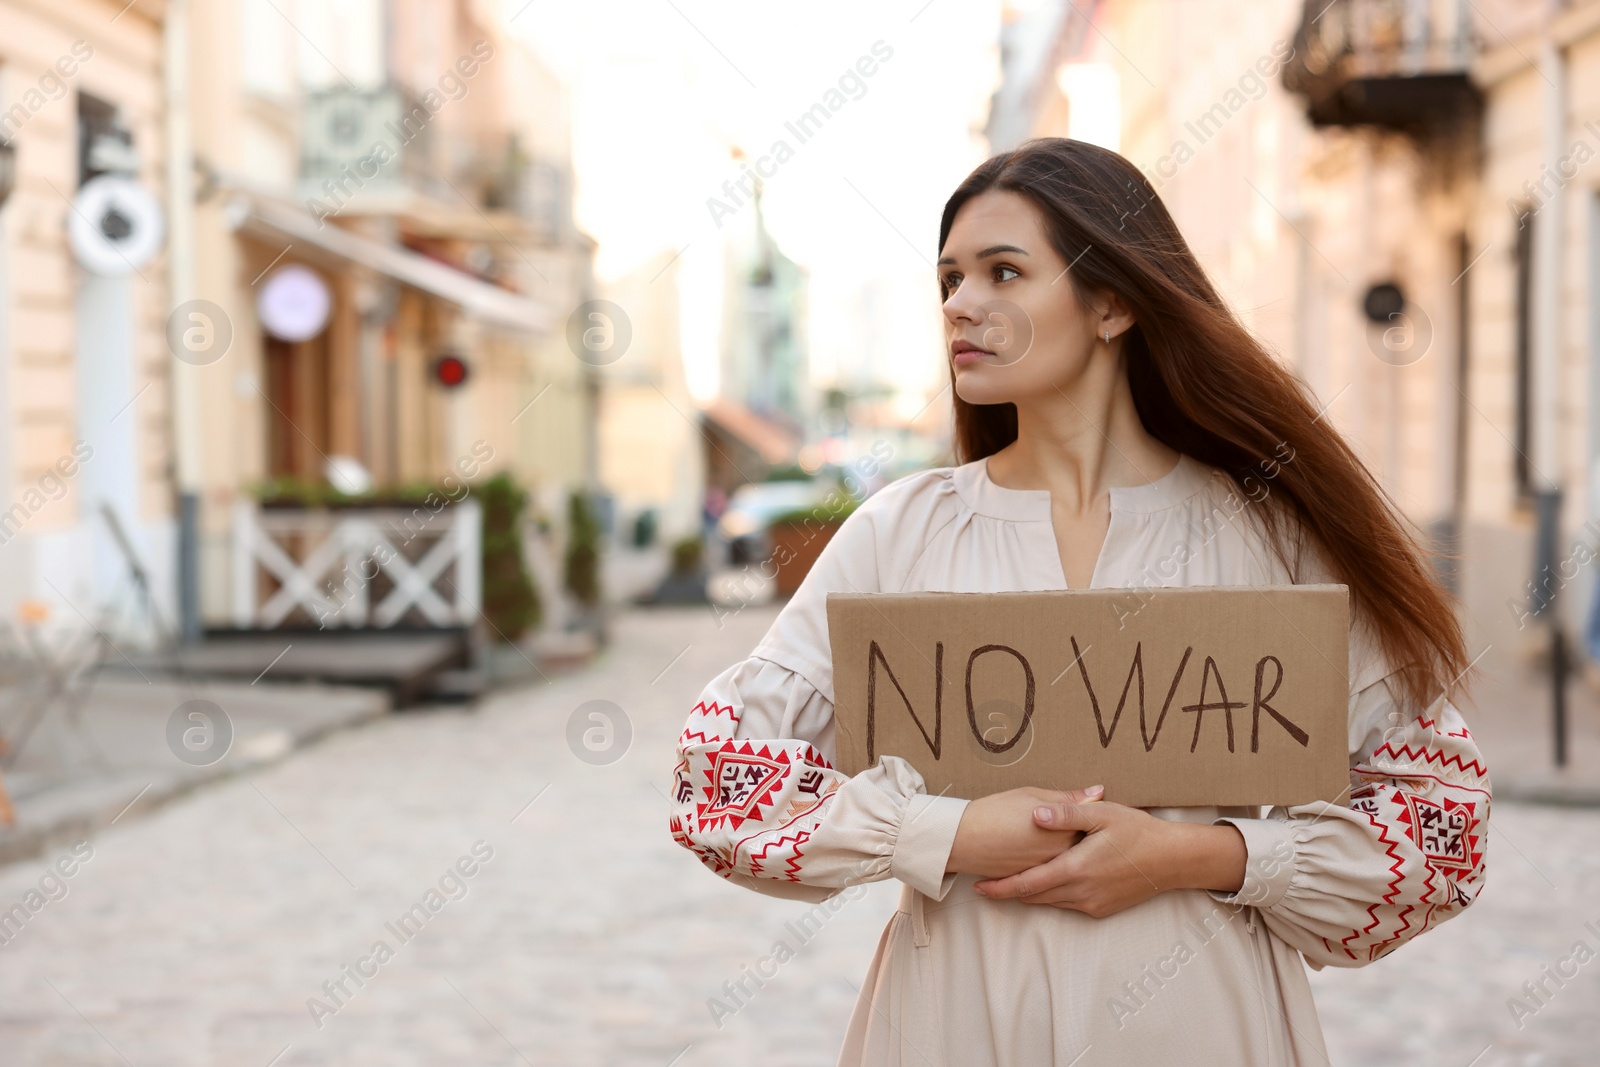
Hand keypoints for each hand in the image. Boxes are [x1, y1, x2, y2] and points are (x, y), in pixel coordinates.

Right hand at [945, 785, 1103, 878]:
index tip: (1088, 810)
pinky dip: (1048, 863)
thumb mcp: (1032, 795)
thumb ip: (1068, 798)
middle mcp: (1060, 856)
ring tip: (1046, 837)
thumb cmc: (996, 812)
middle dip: (1081, 836)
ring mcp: (1047, 872)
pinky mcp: (1033, 882)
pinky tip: (1037, 850)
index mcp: (1064, 832)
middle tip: (1069, 824)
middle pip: (1082, 847)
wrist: (963, 840)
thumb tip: (1099, 792)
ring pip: (1066, 861)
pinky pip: (1049, 872)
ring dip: (1066, 852)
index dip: (1089, 816)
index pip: (1091, 825)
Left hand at [971, 798, 1245, 917]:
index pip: (1028, 884)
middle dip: (1009, 891)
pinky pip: (1067, 904)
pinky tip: (1046, 881)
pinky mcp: (1101, 909)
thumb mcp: (1103, 814)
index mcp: (1076, 869)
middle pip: (1033, 897)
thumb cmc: (1138, 831)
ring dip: (1029, 893)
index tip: (978, 886)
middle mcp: (1081, 892)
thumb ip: (1067, 813)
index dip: (1000, 888)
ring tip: (1009, 880)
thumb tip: (1036, 814)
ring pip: (1049, 902)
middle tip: (986, 880)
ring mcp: (1092, 904)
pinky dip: (1050, 895)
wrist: (1173, 860)